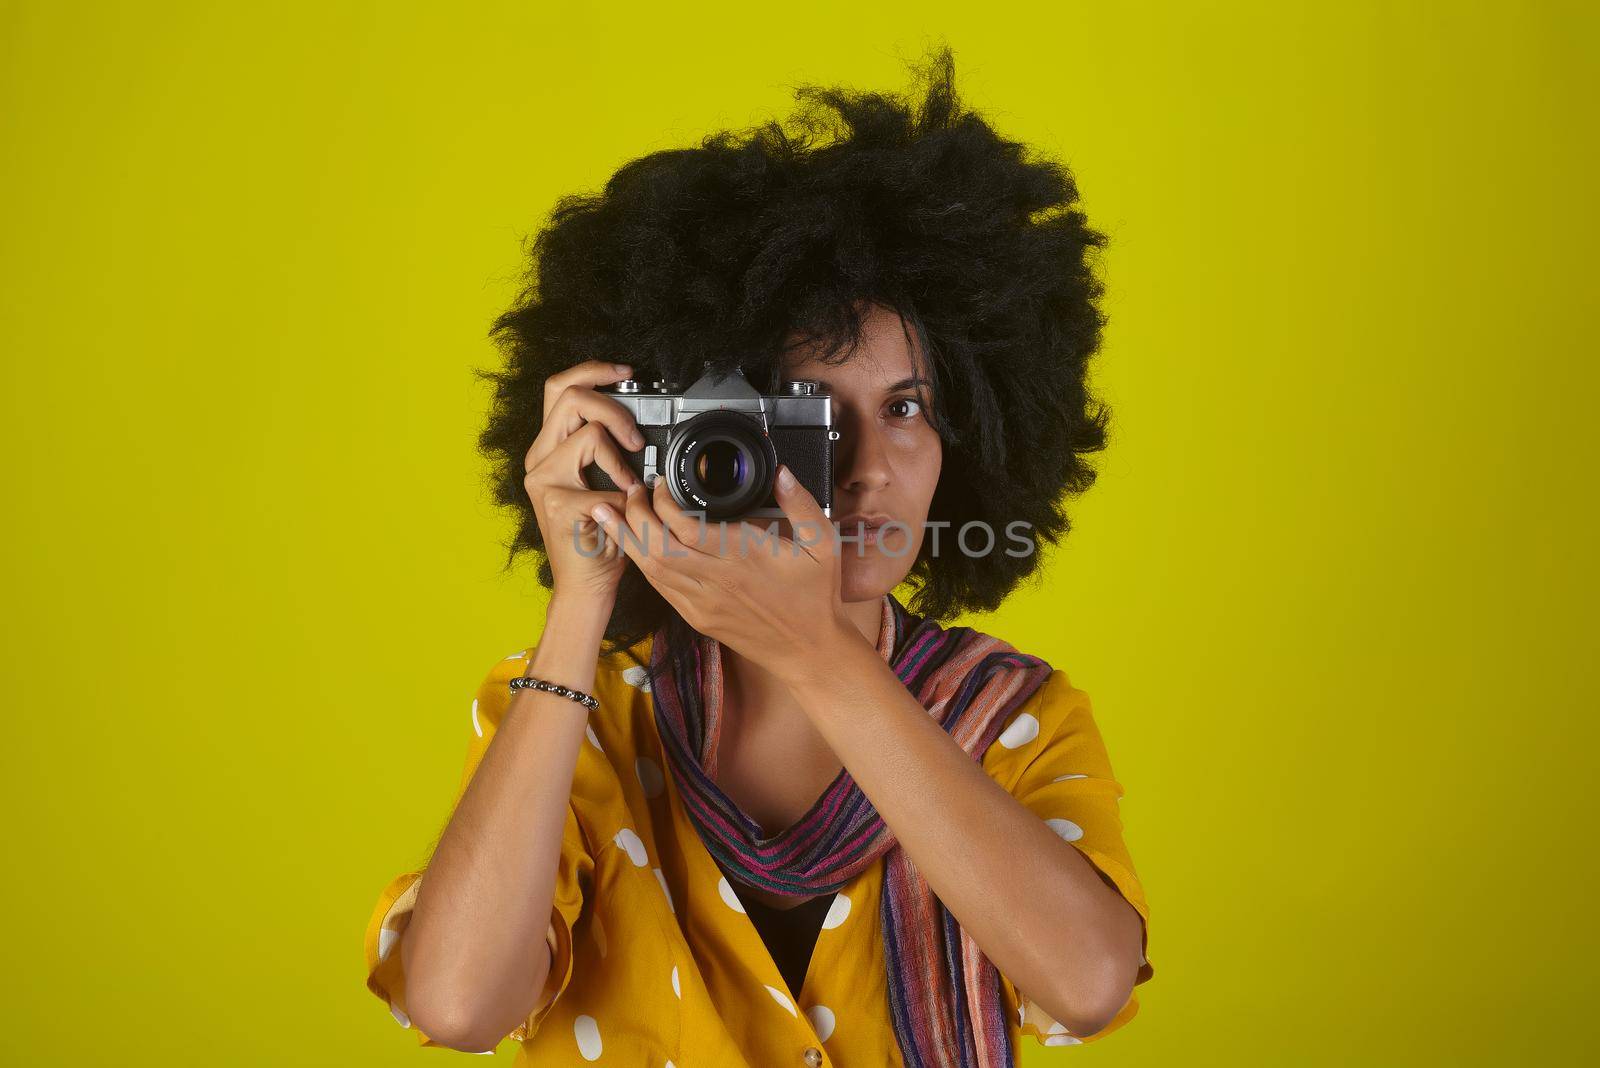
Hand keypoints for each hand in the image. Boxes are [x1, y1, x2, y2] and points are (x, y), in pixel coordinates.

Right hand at [522, 360, 646, 603]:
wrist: (586, 584)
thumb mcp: (602, 481)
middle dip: (613, 407)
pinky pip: (604, 484)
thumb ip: (607, 448)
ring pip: (589, 435)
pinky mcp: (558, 505)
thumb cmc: (599, 535)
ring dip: (620, 457)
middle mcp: (539, 459)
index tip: (626, 372)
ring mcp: (543, 481)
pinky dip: (626, 496)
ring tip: (629, 482)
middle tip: (636, 437)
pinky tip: (625, 510)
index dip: (592, 371)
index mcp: (548, 448)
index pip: (560, 387)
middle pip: (569, 396)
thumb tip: (637, 422)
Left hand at [590, 465, 852, 680]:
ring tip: (612, 513)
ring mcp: (702, 603)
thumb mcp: (821, 544)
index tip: (662, 483)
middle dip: (635, 515)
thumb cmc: (815, 598)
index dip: (664, 502)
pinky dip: (643, 564)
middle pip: (657, 546)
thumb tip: (780, 473)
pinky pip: (660, 589)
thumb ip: (800, 503)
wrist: (809, 650)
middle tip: (631, 491)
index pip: (686, 527)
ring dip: (628, 539)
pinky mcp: (697, 617)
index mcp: (742, 557)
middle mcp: (716, 580)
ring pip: (651, 569)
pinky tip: (634, 547)